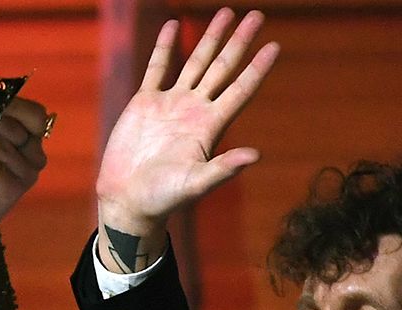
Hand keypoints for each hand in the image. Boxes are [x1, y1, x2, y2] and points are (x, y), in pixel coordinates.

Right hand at [95, 8, 277, 268]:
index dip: (257, 69)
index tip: (274, 46)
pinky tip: (172, 25)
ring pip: (195, 62)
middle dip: (239, 41)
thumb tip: (255, 156)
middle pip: (223, 68)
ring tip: (226, 13)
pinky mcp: (144, 103)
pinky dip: (164, 46)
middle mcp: (195, 110)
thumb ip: (223, 168)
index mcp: (210, 126)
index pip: (240, 90)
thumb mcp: (195, 184)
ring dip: (210, 38)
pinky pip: (156, 68)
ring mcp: (170, 103)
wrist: (128, 200)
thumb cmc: (163, 198)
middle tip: (257, 15)